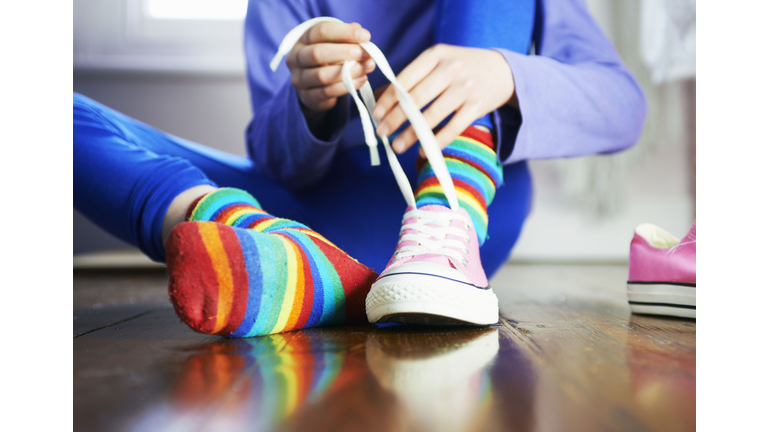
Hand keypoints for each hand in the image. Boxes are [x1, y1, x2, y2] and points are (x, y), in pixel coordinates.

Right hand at [286, 22, 376, 113]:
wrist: (313, 86)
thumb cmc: (328, 59)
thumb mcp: (335, 43)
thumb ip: (347, 38)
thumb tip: (362, 35)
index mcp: (303, 39)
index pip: (321, 31)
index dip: (345, 32)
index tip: (366, 36)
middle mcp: (296, 58)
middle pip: (317, 53)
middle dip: (346, 52)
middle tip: (367, 54)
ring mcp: (299, 79)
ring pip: (322, 75)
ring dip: (348, 71)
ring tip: (367, 67)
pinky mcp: (308, 96)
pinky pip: (327, 92)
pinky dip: (347, 86)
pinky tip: (361, 80)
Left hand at [372, 44, 515, 154]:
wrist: (503, 70)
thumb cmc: (462, 68)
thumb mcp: (440, 61)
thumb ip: (415, 76)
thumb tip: (382, 100)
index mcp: (436, 55)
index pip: (406, 78)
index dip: (389, 98)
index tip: (377, 114)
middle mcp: (451, 69)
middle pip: (416, 98)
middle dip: (395, 118)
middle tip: (381, 133)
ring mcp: (466, 88)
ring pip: (432, 116)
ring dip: (412, 135)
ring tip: (397, 147)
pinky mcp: (477, 106)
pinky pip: (453, 128)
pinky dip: (436, 142)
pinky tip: (423, 151)